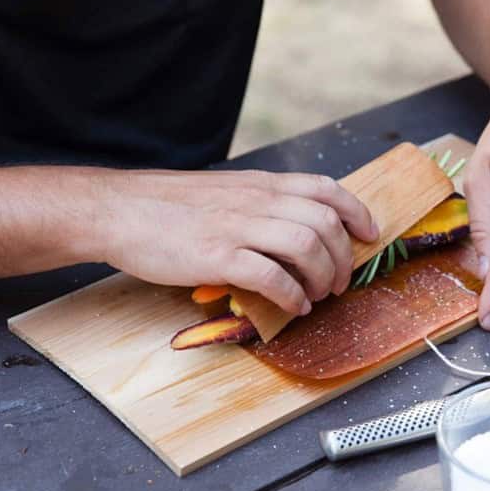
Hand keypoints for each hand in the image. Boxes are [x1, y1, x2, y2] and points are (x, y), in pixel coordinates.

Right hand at [92, 169, 378, 314]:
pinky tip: (293, 306)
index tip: (369, 234)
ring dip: (323, 277)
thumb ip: (261, 205)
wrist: (120, 210)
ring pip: (306, 246)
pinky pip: (271, 276)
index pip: (325, 188)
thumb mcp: (226, 191)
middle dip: (342, 257)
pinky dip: (291, 295)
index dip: (356, 211)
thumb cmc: (170, 206)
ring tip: (319, 296)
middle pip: (325, 222)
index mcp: (261, 184)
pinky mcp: (218, 256)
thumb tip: (294, 229)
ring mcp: (238, 227)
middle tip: (339, 282)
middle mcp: (256, 201)